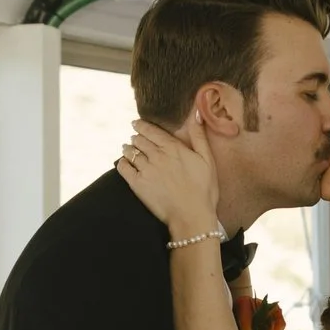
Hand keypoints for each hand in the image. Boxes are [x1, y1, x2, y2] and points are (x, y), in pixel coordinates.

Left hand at [117, 114, 221, 242]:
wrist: (192, 216)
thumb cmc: (203, 190)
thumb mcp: (207, 160)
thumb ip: (199, 136)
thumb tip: (195, 114)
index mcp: (173, 148)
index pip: (151, 131)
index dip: (141, 126)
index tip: (136, 124)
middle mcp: (157, 156)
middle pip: (139, 140)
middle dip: (136, 137)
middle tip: (134, 138)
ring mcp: (146, 170)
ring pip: (131, 152)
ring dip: (128, 148)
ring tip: (128, 148)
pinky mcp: (138, 184)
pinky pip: (123, 168)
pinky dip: (122, 162)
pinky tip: (124, 163)